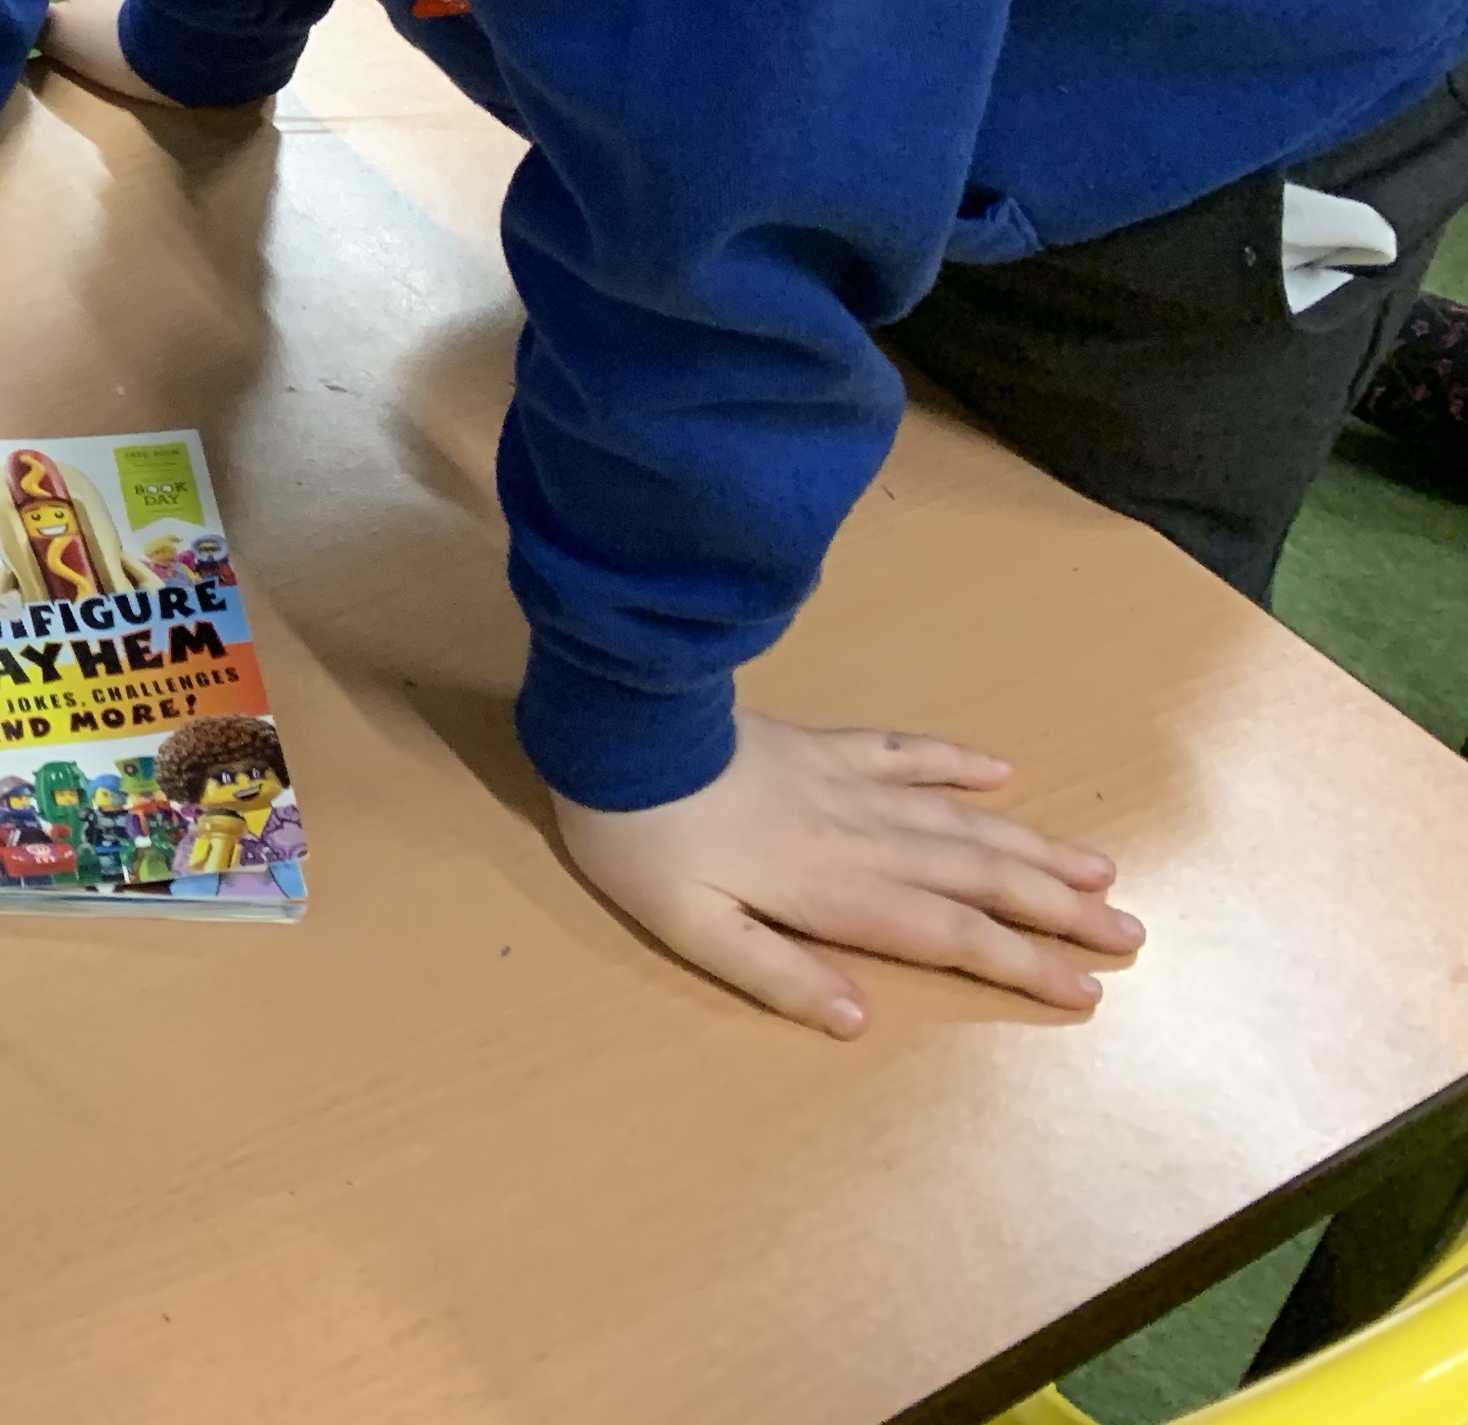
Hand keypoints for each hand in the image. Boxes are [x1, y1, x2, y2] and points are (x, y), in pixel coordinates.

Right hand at [39, 0, 199, 107]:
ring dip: (143, 16)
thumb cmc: (109, 37)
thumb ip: (35, 21)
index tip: (86, 44)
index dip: (78, 19)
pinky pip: (173, 6)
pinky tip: (172, 43)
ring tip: (148, 48)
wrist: (177, 45)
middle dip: (114, 14)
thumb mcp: (57, 33)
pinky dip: (169, 20)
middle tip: (118, 48)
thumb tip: (19, 12)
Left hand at [552, 711, 1140, 1033]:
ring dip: (1034, 844)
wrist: (621, 732)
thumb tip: (860, 1021)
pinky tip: (1000, 768)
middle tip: (1134, 934)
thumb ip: (777, 974)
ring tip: (1102, 867)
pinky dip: (956, 760)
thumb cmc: (644, 842)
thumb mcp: (694, 930)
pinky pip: (905, 749)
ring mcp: (849, 782)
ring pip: (961, 818)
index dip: (1022, 966)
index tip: (1090, 993)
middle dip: (1060, 910)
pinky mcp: (822, 742)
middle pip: (981, 877)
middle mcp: (864, 837)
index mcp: (837, 892)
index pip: (951, 937)